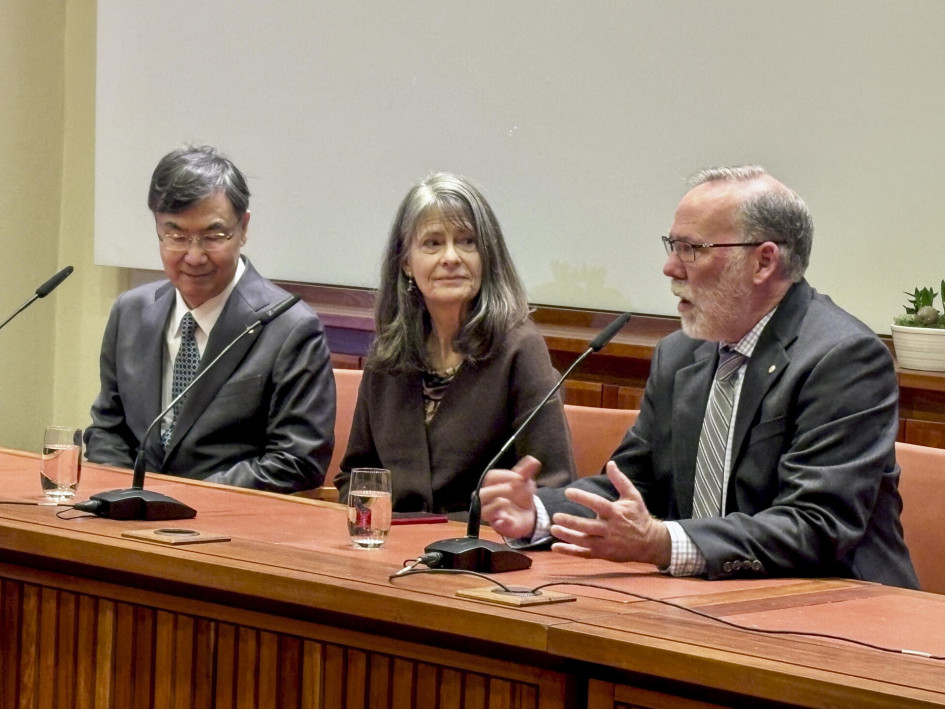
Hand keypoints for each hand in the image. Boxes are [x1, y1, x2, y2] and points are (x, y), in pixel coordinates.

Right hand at [479, 455, 539, 538]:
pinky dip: (503, 521)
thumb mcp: (525, 482)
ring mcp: (492, 514)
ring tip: (508, 502)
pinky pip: (496, 524)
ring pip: (484, 510)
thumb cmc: (521, 495)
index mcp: (493, 485)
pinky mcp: (499, 526)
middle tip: (512, 488)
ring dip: (496, 504)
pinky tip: (511, 518)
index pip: (490, 477)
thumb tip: (533, 460)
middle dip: (496, 490)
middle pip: (481, 494)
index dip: (504, 475)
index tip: (520, 477)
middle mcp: (488, 500)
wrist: (529, 514)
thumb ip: (527, 471)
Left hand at [549, 461, 670, 565]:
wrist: (651, 543)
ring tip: (554, 529)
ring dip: (568, 536)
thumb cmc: (639, 516)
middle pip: (588, 526)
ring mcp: (607, 544)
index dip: (583, 498)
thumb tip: (611, 463)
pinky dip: (570, 551)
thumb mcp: (633, 497)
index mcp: (616, 513)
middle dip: (571, 522)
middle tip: (556, 516)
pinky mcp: (603, 554)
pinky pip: (584, 553)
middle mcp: (610, 529)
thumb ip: (620, 480)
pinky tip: (555, 547)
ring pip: (584, 541)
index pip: (598, 504)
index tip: (568, 492)